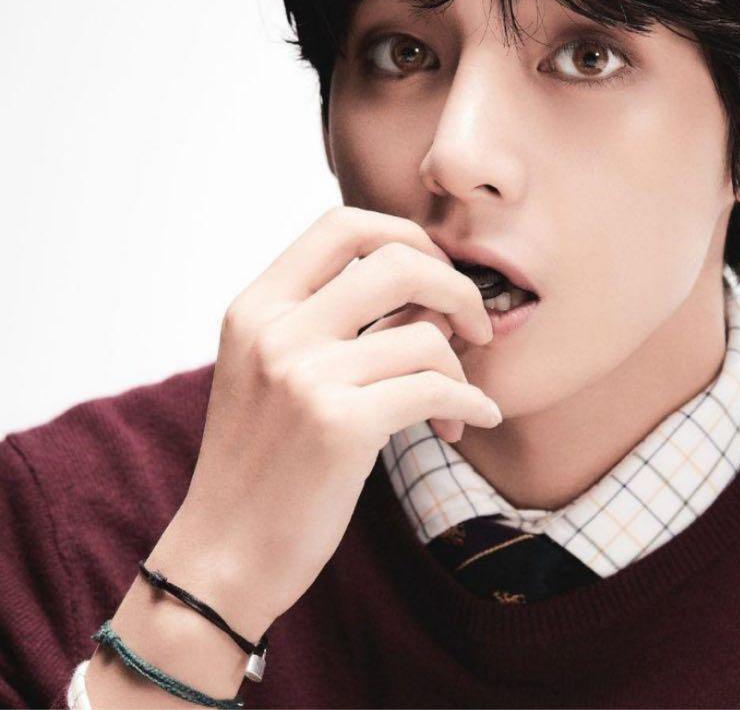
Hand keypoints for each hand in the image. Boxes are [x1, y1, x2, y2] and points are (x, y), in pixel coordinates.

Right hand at [155, 206, 499, 637]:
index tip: (435, 270)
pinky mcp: (339, 427)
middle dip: (456, 287)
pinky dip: (469, 405)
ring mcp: (304, 377)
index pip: (342, 224)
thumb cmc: (262, 461)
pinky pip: (436, 391)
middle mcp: (275, 331)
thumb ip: (326, 317)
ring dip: (462, 368)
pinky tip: (471, 421)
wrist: (224, 556)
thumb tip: (425, 280)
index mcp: (256, 306)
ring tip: (456, 402)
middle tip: (475, 326)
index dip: (405, 234)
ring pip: (427, 335)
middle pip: (398, 261)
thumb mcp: (270, 369)